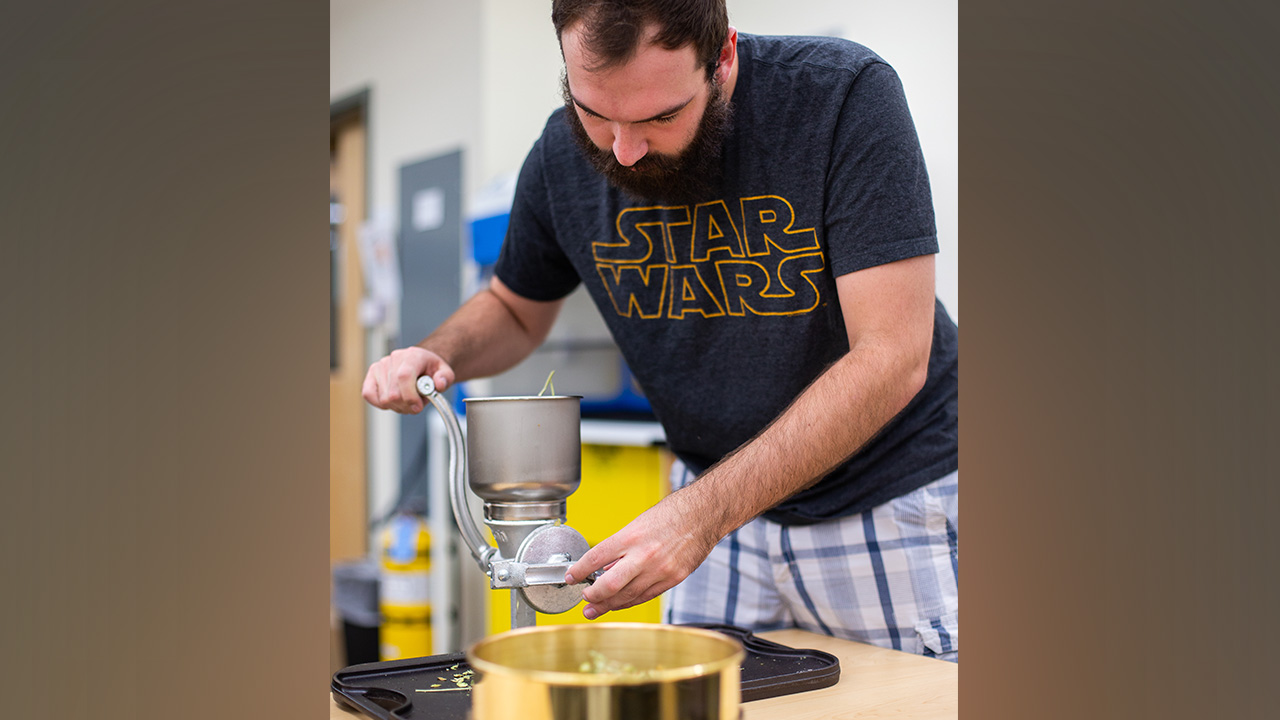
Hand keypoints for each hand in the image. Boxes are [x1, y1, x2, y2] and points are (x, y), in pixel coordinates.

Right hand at [361, 346, 454, 413]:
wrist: (421, 362)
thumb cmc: (431, 369)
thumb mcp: (445, 372)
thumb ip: (445, 378)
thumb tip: (439, 384)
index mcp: (413, 356)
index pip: (404, 376)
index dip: (410, 396)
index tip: (417, 406)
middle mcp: (394, 358)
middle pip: (394, 393)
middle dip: (407, 405)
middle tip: (416, 405)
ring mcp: (380, 366)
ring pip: (384, 398)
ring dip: (397, 406)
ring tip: (407, 400)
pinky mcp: (371, 374)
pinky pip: (369, 394)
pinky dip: (381, 404)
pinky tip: (393, 401)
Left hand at [564, 493, 720, 619]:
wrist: (702, 515)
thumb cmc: (670, 515)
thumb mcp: (638, 524)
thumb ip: (620, 547)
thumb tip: (603, 568)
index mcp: (631, 536)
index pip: (596, 557)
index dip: (579, 570)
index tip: (571, 577)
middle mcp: (644, 555)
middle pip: (610, 584)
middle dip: (593, 595)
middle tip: (584, 599)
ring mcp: (660, 569)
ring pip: (628, 596)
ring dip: (608, 605)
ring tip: (595, 609)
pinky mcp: (673, 579)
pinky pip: (646, 596)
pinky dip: (630, 602)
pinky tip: (620, 604)